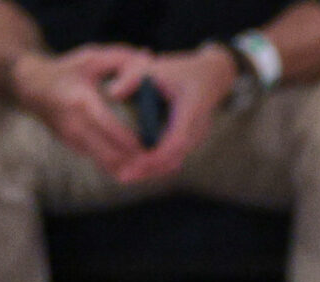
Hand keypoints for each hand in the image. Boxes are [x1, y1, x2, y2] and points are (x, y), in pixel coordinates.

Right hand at [10, 43, 155, 180]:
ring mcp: (72, 139)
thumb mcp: (90, 57)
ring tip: (158, 165)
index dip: (133, 141)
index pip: (109, 127)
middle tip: (165, 160)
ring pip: (107, 165)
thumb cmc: (67, 69)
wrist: (31, 86)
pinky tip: (144, 163)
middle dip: (138, 161)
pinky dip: (123, 167)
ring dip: (133, 169)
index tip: (158, 145)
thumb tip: (150, 56)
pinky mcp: (74, 148)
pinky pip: (103, 163)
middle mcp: (74, 124)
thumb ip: (121, 57)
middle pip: (110, 154)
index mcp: (80, 100)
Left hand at [112, 43, 236, 183]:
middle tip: (122, 176)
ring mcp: (194, 139)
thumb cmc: (178, 71)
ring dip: (150, 171)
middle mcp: (195, 130)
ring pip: (173, 163)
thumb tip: (111, 93)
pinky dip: (155, 166)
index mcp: (190, 111)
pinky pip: (173, 160)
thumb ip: (131, 77)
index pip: (176, 141)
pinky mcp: (188, 143)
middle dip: (148, 170)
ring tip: (124, 176)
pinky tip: (134, 168)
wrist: (208, 77)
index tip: (136, 162)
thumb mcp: (153, 67)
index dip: (157, 155)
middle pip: (173, 159)